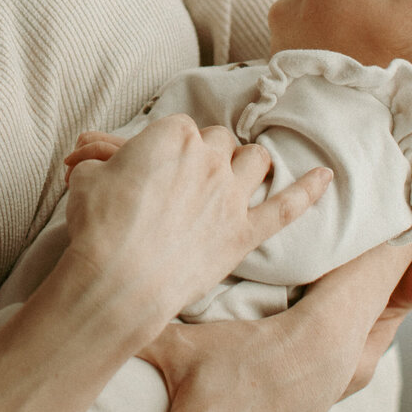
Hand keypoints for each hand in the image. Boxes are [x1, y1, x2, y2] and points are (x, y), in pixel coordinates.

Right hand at [60, 116, 329, 324]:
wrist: (118, 282)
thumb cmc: (97, 228)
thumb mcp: (85, 182)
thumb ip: (98, 164)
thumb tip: (94, 163)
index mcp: (171, 135)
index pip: (177, 129)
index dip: (162, 149)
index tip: (149, 169)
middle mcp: (208, 159)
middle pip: (217, 141)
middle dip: (204, 154)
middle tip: (185, 179)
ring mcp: (231, 196)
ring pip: (255, 161)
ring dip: (248, 163)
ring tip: (238, 174)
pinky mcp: (244, 234)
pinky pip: (288, 207)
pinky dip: (310, 191)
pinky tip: (326, 177)